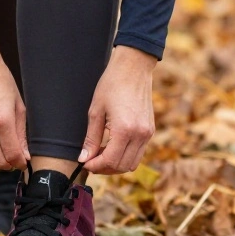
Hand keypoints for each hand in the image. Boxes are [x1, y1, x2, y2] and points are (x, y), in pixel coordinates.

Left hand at [78, 47, 156, 174]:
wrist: (133, 67)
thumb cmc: (112, 84)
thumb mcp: (96, 111)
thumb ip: (90, 138)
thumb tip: (84, 158)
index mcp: (125, 130)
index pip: (110, 160)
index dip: (95, 166)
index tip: (85, 163)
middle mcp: (140, 135)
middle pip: (122, 166)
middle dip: (105, 168)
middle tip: (91, 161)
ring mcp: (147, 133)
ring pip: (132, 163)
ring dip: (116, 164)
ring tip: (101, 154)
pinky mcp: (150, 130)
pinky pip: (139, 152)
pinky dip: (125, 155)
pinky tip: (112, 146)